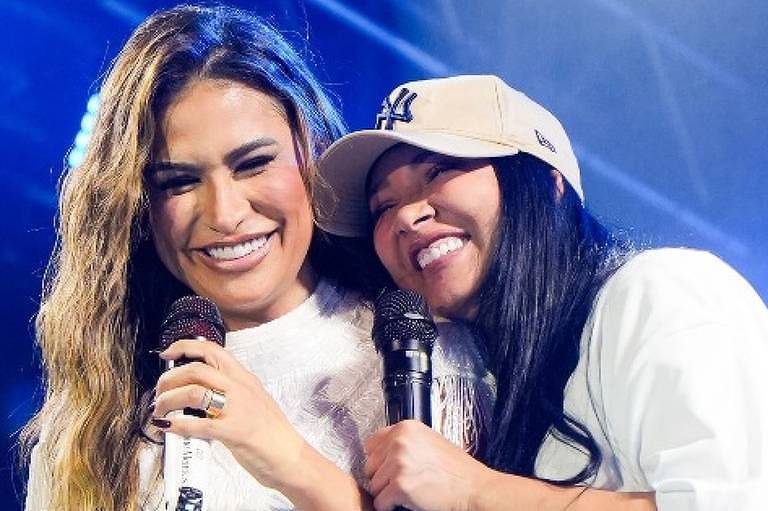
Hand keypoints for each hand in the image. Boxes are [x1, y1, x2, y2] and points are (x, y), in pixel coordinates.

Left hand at [152, 339, 305, 488]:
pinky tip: (169, 428)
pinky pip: (198, 424)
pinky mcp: (233, 431)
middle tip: (160, 393)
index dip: (185, 347)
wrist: (290, 456)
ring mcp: (237, 408)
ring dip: (168, 401)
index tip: (167, 352)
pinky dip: (177, 425)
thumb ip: (231, 391)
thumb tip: (200, 390)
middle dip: (169, 379)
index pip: (212, 350)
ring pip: (193, 392)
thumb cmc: (271, 432)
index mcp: (244, 378)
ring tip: (161, 411)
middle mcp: (240, 388)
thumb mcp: (253, 400)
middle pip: (196, 369)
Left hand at [364, 420, 490, 510]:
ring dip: (387, 492)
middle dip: (382, 477)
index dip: (379, 460)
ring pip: (373, 485)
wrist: (473, 489)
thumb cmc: (456, 470)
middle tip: (403, 482)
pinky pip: (380, 502)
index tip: (388, 468)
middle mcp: (399, 442)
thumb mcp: (429, 441)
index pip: (371, 444)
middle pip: (370, 466)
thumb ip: (405, 441)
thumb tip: (382, 451)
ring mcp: (398, 463)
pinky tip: (407, 502)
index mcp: (405, 428)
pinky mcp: (399, 486)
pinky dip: (390, 507)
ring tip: (409, 491)